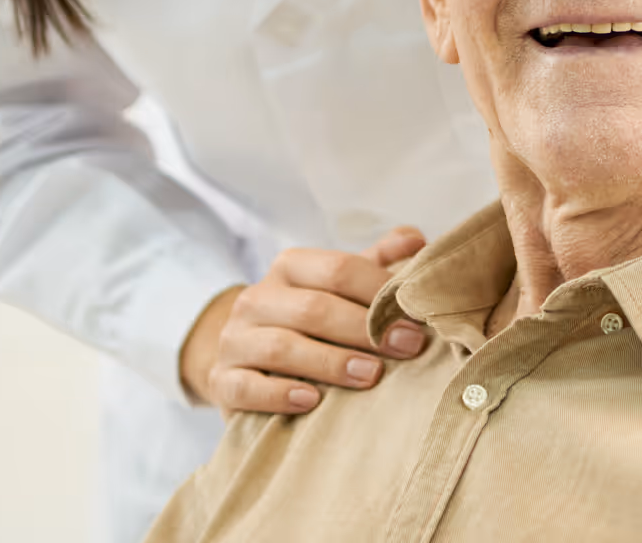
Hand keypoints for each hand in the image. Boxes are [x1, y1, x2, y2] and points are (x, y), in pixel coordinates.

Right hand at [180, 225, 428, 415]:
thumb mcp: (341, 287)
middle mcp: (257, 298)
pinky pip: (246, 387)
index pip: (338, 270)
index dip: (379, 293)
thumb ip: (377, 262)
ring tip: (371, 376)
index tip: (416, 320)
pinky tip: (311, 401)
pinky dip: (280, 394)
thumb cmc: (309, 320)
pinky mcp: (221, 380)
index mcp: (290, 267)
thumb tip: (419, 240)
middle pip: (314, 308)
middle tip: (406, 349)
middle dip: (365, 330)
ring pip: (282, 347)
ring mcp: (234, 339)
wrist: (248, 358)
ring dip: (331, 363)